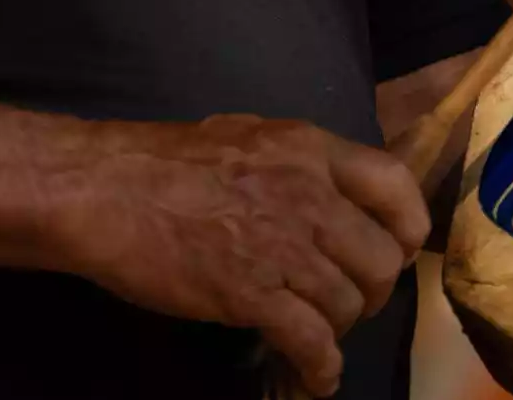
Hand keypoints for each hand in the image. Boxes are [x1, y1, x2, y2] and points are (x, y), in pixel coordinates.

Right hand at [62, 114, 430, 396]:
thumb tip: (322, 189)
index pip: (395, 186)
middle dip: (372, 289)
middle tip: (348, 299)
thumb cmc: (161, 160)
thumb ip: (293, 164)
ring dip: (339, 328)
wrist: (105, 189)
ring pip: (350, 304)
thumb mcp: (244, 137)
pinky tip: (313, 377)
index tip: (395, 249)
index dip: (407, 227)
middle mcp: (309, 195)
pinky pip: (313, 343)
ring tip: (317, 335)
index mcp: (308, 149)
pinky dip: (320, 368)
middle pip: (382, 258)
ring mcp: (283, 246)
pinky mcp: (252, 295)